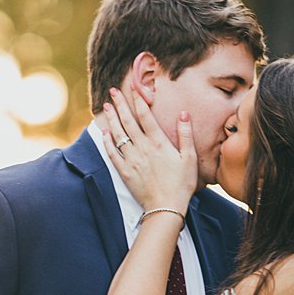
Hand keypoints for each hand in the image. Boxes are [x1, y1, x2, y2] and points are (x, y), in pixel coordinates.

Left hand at [101, 87, 197, 213]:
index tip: (134, 88)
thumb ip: (185, 135)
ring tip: (106, 106)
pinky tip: (105, 131)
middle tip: (113, 91)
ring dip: (112, 118)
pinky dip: (107, 140)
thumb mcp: (189, 158)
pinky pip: (112, 152)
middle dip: (120, 104)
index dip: (139, 101)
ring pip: (118, 134)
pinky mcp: (124, 171)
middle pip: (128, 122)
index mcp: (159, 143)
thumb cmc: (181, 183)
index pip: (146, 116)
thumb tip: (183, 113)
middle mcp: (142, 148)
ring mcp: (131, 159)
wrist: (166, 206)